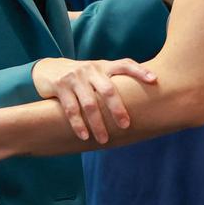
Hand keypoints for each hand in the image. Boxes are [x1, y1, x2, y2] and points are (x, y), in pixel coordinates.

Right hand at [32, 57, 157, 143]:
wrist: (49, 69)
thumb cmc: (81, 76)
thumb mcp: (97, 72)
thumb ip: (113, 80)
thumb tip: (142, 96)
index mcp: (103, 66)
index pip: (124, 64)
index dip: (140, 71)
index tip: (154, 80)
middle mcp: (91, 69)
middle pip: (108, 89)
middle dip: (117, 109)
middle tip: (126, 125)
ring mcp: (75, 77)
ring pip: (89, 103)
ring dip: (97, 124)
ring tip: (104, 139)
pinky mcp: (60, 86)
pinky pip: (71, 109)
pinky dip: (78, 124)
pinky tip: (84, 136)